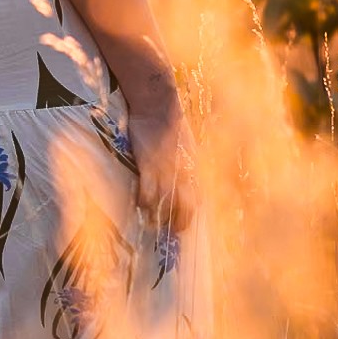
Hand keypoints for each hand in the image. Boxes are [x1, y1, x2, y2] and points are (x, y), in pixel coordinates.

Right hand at [129, 102, 197, 234]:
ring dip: (158, 216)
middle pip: (185, 206)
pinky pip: (148, 190)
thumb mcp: (185, 146)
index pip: (197, 199)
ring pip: (165, 203)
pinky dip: (145, 201)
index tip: (183, 227)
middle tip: (170, 232)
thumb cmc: (170, 125)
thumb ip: (186, 165)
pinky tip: (140, 205)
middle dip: (178, 222)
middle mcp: (183, 173)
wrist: (157, 105)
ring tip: (152, 223)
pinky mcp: (149, 164)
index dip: (190, 215)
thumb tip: (186, 179)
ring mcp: (165, 170)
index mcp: (193, 168)